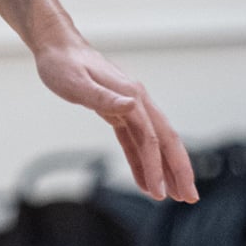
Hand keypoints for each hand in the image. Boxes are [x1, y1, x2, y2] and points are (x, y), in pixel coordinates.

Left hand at [33, 37, 196, 202]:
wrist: (56, 46)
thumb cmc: (62, 64)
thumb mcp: (77, 82)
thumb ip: (103, 97)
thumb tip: (132, 106)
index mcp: (132, 96)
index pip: (151, 138)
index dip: (157, 167)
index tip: (161, 193)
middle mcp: (137, 101)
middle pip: (165, 140)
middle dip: (179, 170)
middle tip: (189, 198)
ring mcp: (130, 106)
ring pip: (154, 142)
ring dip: (165, 168)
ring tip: (175, 195)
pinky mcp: (118, 112)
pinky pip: (135, 141)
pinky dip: (142, 161)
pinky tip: (145, 180)